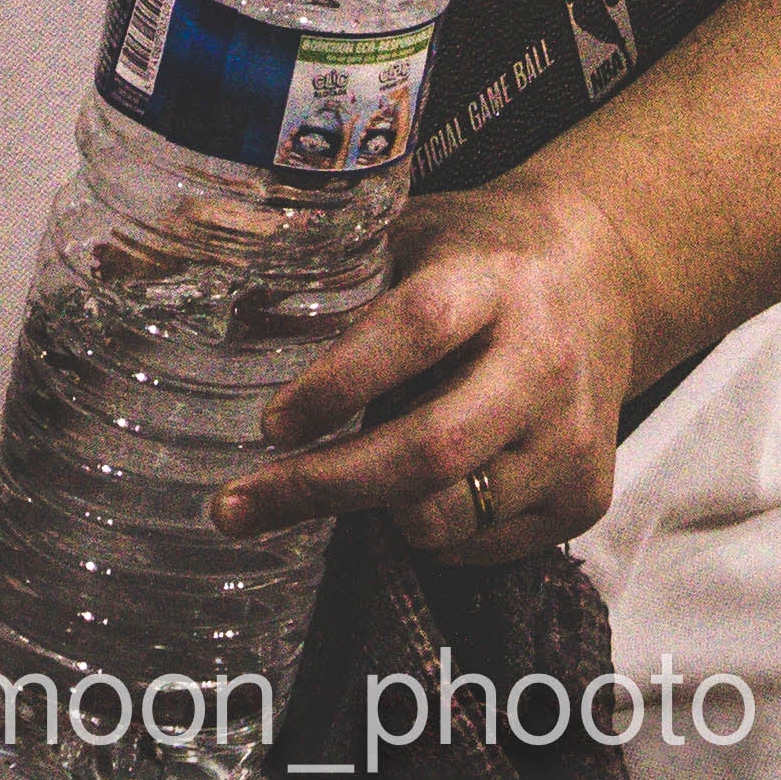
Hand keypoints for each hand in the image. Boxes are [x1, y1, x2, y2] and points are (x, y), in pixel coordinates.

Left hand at [221, 174, 649, 565]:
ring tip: (332, 485)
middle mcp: (542, 359)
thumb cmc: (480, 256)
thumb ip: (323, 266)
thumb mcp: (410, 233)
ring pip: (448, 515)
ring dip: (371, 514)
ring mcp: (571, 435)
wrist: (605, 276)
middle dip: (324, 486)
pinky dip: (429, 534)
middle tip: (236, 505)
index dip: (337, 384)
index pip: (414, 332)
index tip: (269, 423)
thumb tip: (175, 277)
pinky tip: (410, 493)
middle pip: (429, 449)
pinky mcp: (585, 493)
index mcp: (492, 279)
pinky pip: (482, 546)